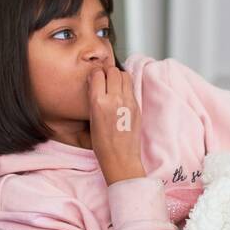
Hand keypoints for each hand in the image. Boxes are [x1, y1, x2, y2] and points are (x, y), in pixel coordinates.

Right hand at [88, 66, 144, 184]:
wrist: (120, 158)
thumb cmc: (103, 144)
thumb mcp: (92, 119)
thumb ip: (94, 99)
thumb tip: (95, 83)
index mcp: (98, 102)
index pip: (97, 74)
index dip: (96, 73)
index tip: (95, 77)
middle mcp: (114, 99)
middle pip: (113, 71)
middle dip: (108, 72)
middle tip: (105, 78)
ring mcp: (128, 102)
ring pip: (124, 75)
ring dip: (118, 76)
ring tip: (114, 84)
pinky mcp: (137, 106)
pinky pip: (131, 87)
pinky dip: (125, 86)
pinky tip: (121, 94)